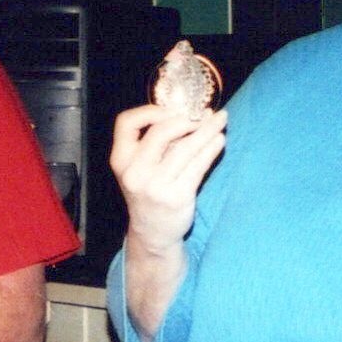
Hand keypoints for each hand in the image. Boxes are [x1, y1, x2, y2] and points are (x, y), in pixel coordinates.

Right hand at [110, 104, 226, 253]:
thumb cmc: (149, 192)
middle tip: (203, 114)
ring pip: (185, 148)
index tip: (171, 108)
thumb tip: (194, 112)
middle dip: (186, 119)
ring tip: (221, 120)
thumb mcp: (140, 168)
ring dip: (207, 130)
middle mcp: (135, 172)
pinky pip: (198, 165)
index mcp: (121, 160)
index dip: (149, 111)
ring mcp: (155, 186)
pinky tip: (219, 140)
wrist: (152, 232)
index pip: (126, 123)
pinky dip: (212, 148)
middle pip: (160, 132)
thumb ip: (158, 142)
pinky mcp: (177, 196)